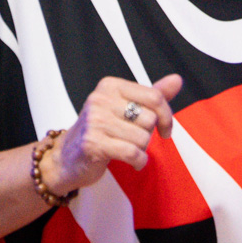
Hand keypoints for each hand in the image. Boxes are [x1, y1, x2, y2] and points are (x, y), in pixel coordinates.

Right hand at [43, 73, 183, 197]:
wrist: (64, 159)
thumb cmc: (100, 131)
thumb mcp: (125, 108)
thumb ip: (152, 95)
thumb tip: (177, 80)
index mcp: (110, 86)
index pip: (154, 96)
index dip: (166, 116)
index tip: (165, 128)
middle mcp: (100, 99)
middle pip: (150, 119)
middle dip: (148, 134)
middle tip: (132, 140)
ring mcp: (95, 121)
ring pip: (143, 137)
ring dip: (141, 149)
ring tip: (126, 149)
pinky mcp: (93, 144)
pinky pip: (132, 152)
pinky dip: (139, 161)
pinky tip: (134, 162)